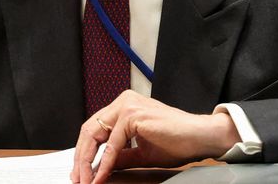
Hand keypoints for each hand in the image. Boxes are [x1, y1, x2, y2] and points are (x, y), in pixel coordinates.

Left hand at [70, 91, 238, 183]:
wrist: (200, 137)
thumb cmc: (177, 141)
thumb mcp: (140, 153)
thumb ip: (120, 157)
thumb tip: (99, 168)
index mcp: (125, 106)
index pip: (95, 128)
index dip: (85, 152)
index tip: (81, 172)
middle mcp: (124, 101)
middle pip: (90, 130)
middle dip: (81, 158)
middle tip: (78, 179)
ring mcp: (127, 105)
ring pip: (95, 135)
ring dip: (88, 162)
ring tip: (87, 180)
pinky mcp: (133, 114)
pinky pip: (112, 143)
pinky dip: (105, 162)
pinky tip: (102, 175)